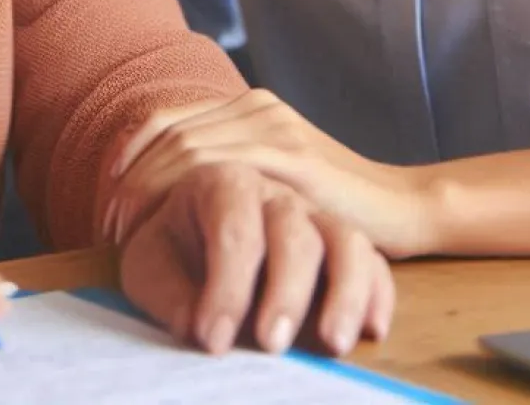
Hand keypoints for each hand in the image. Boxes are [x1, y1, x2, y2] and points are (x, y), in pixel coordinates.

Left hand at [104, 89, 427, 259]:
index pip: (169, 120)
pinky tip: (169, 223)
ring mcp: (276, 129)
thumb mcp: (277, 175)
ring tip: (127, 231)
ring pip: (188, 148)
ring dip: (148, 189)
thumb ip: (237, 169)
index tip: (107, 199)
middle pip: (171, 134)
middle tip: (108, 223)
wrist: (400, 204)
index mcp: (251, 106)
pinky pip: (220, 168)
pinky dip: (184, 193)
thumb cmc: (336, 202)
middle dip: (130, 178)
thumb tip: (176, 196)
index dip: (131, 156)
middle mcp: (258, 108)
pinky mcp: (292, 158)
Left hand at [119, 162, 394, 357]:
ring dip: (345, 291)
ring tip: (333, 344)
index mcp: (221, 182)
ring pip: (346, 238)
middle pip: (293, 229)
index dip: (226, 285)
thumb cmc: (175, 252)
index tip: (213, 339)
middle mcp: (274, 193)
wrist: (195, 241)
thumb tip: (198, 325)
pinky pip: (374, 261)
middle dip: (285, 291)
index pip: (233, 226)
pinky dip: (378, 293)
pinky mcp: (341, 246)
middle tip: (270, 346)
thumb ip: (168, 291)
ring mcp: (314, 216)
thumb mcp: (151, 265)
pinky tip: (371, 330)